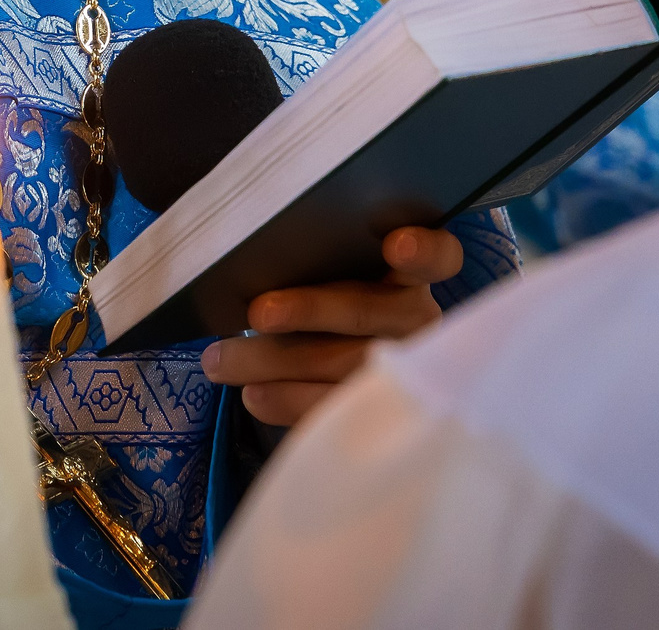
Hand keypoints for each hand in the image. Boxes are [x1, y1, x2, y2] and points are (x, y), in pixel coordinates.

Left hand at [198, 225, 462, 427]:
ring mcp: (399, 372)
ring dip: (274, 361)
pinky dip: (286, 401)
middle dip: (310, 310)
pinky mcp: (375, 413)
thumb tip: (251, 262)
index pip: (439, 258)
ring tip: (219, 360)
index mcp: (409, 276)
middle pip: (368, 312)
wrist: (333, 367)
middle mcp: (415, 322)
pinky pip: (331, 407)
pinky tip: (253, 395)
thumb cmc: (327, 301)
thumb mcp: (329, 278)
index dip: (425, 252)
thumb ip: (311, 265)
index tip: (396, 246)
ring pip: (342, 365)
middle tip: (258, 313)